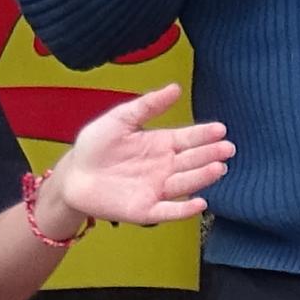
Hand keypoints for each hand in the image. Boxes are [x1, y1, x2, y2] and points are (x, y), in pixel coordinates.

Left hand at [48, 81, 235, 227]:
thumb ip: (147, 105)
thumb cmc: (95, 146)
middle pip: (192, 161)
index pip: (188, 139)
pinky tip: (200, 203)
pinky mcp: (145, 211)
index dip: (204, 134)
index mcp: (160, 144)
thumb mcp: (120, 119)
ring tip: (218, 167)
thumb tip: (175, 88)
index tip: (220, 129)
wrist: (72, 176)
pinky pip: (168, 211)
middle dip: (210, 154)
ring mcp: (156, 189)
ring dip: (202, 177)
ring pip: (185, 184)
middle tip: (227, 148)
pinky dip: (184, 209)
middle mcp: (163, 168)